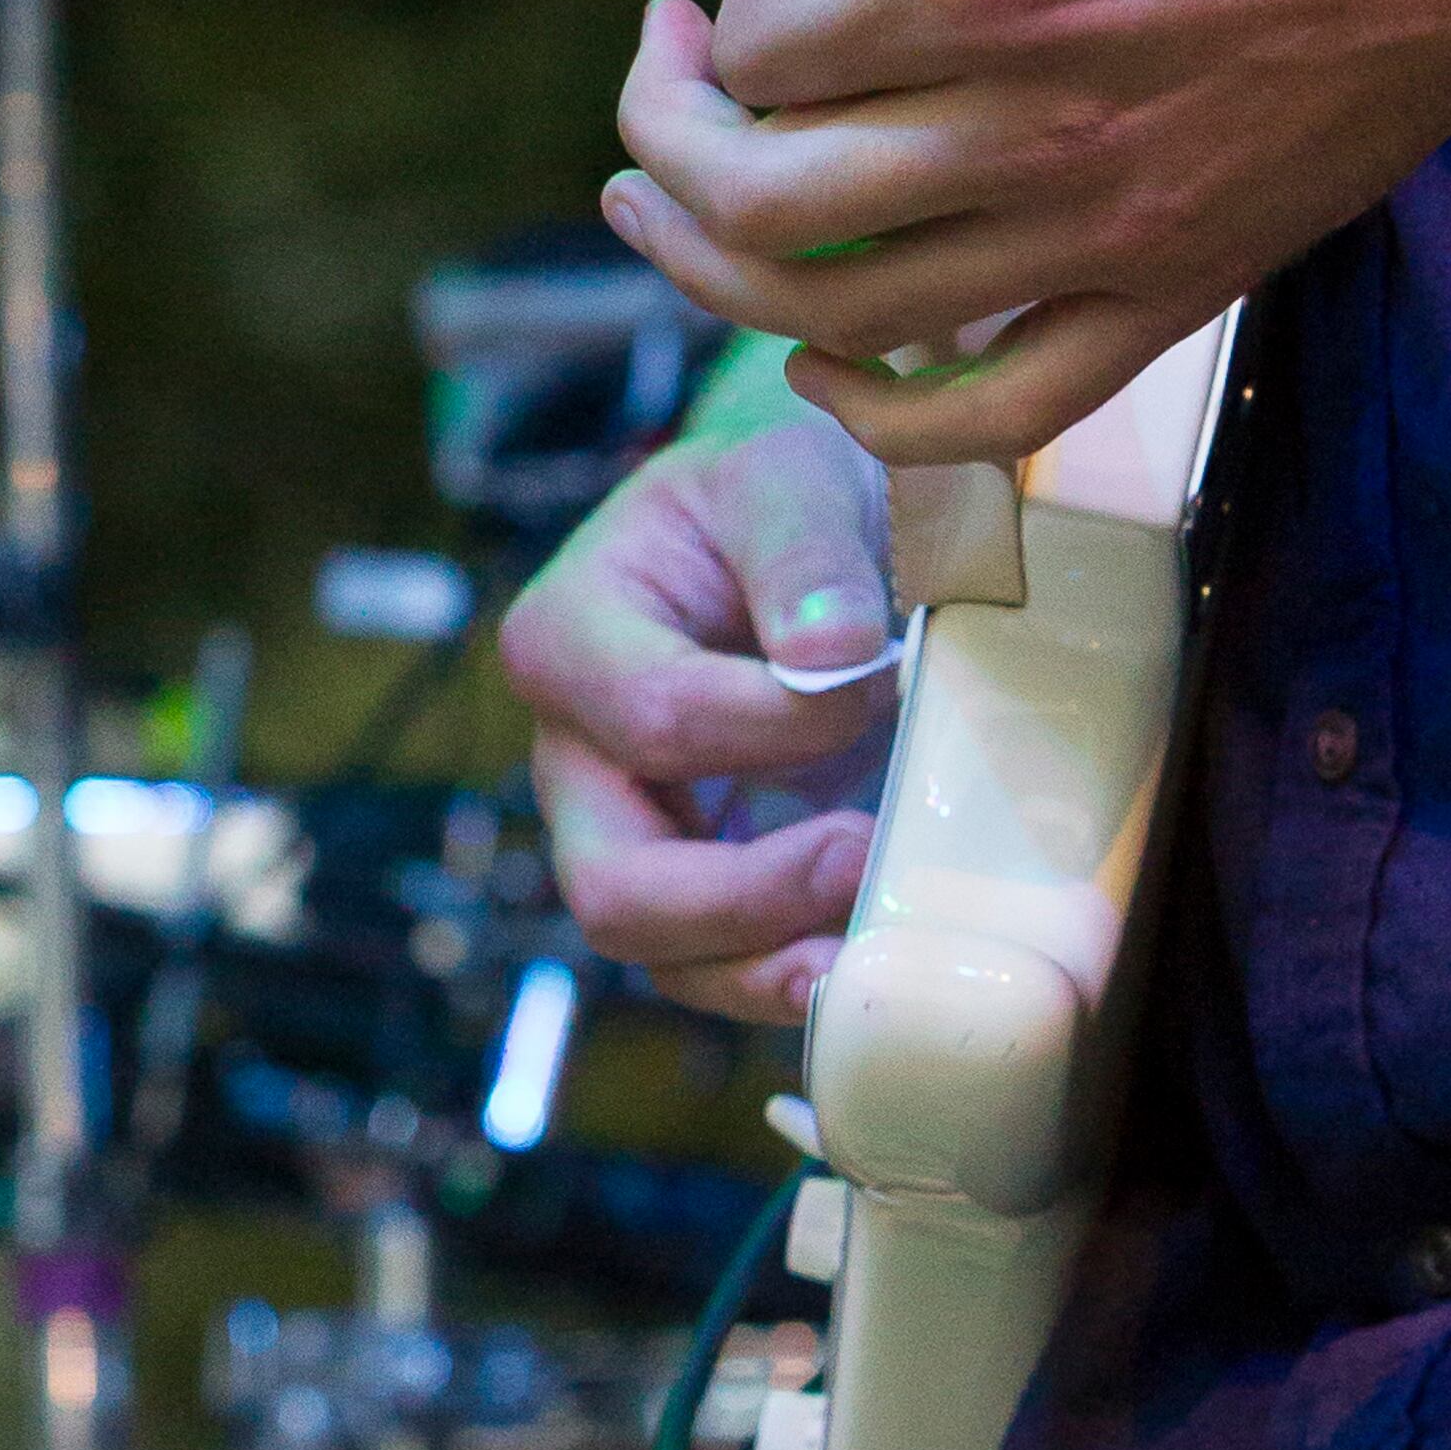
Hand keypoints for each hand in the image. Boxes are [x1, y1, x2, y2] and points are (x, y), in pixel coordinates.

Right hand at [496, 380, 898, 1023]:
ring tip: (870, 944)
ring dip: (771, 964)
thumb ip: (802, 551)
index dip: (775, 721)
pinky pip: (724, 963)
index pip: (656, 718)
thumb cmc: (778, 496)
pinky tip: (869, 959)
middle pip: (614, 884)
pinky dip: (794, 975)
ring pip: (666, 954)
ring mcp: (629, 832)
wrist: (801, 531)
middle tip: (863, 854)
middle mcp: (574, 757)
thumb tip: (830, 657)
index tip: (883, 674)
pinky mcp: (698, 878)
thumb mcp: (787, 475)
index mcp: (567, 636)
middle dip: (743, 895)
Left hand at [595, 0, 1450, 469]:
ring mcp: (1103, 226)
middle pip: (761, 191)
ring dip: (721, 267)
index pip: (764, 31)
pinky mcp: (1170, 290)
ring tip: (679, 202)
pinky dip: (879, 408)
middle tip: (676, 72)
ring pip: (839, 315)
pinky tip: (820, 356)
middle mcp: (1036, 119)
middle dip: (673, 134)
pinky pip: (991, 410)